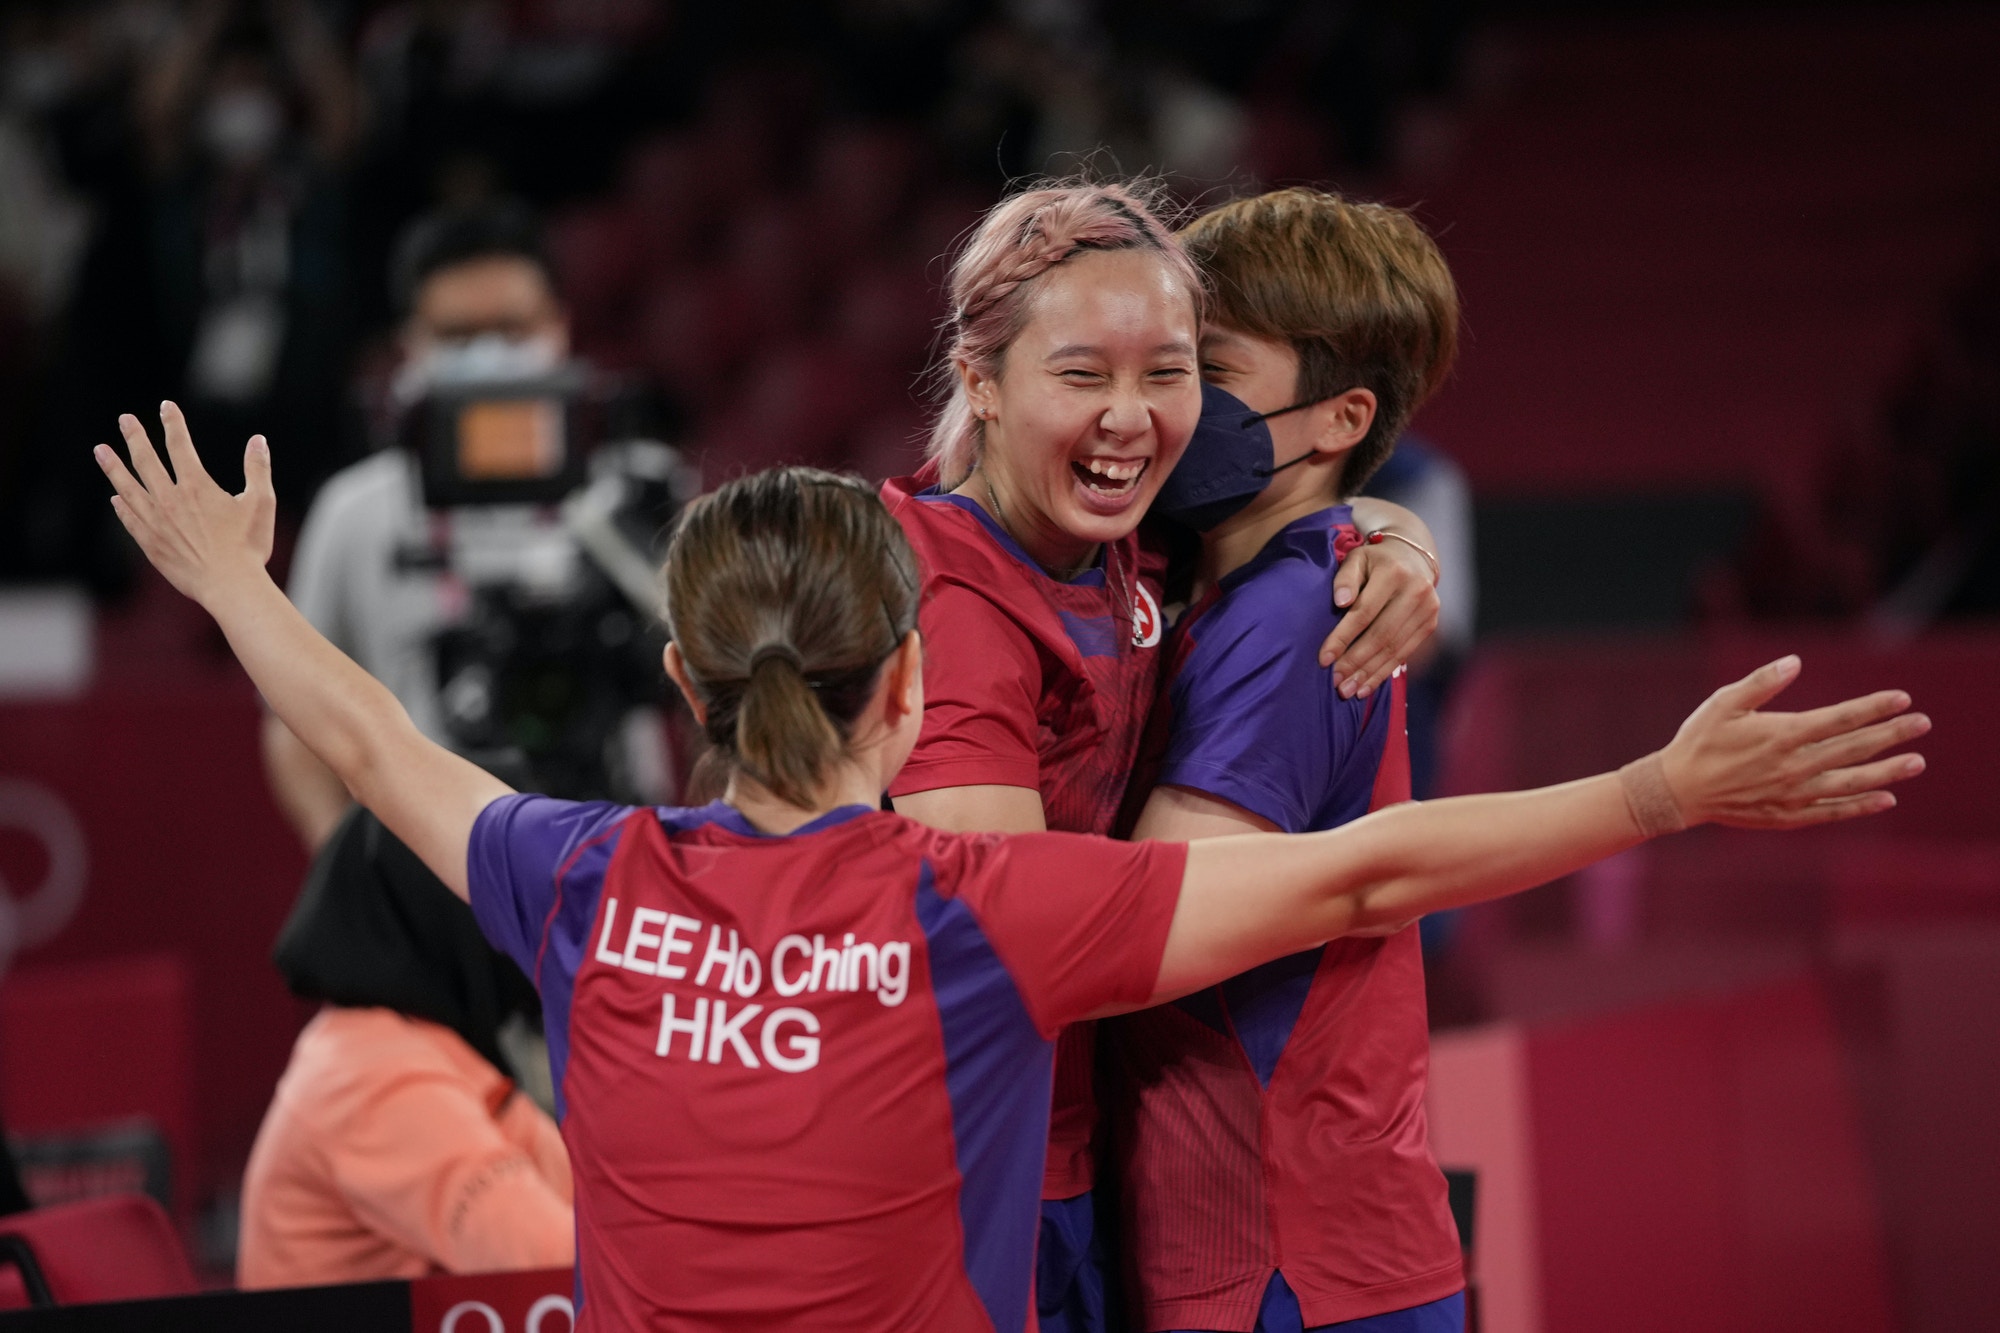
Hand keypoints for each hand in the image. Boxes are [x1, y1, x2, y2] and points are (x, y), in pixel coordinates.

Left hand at [95, 402, 275, 607]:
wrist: (229, 585)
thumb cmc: (249, 546)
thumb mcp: (261, 502)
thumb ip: (257, 469)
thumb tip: (258, 441)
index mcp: (196, 486)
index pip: (179, 445)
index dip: (173, 423)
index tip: (166, 407)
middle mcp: (169, 499)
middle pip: (145, 460)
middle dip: (135, 436)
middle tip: (125, 420)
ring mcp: (155, 522)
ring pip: (128, 487)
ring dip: (113, 467)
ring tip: (100, 450)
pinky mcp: (150, 544)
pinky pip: (129, 519)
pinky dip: (121, 506)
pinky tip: (116, 498)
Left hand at [1319, 537, 1440, 696]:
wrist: (1413, 556)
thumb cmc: (1375, 561)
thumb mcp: (1356, 559)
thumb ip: (1345, 579)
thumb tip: (1340, 602)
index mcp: (1394, 573)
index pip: (1364, 612)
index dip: (1343, 638)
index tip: (1324, 660)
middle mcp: (1416, 591)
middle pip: (1381, 635)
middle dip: (1355, 662)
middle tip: (1336, 683)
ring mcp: (1428, 609)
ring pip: (1394, 648)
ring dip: (1369, 673)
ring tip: (1348, 691)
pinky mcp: (1430, 623)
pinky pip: (1405, 653)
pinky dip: (1384, 671)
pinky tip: (1367, 686)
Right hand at [1660, 656, 1928, 828]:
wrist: (1678, 790)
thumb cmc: (1699, 740)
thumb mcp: (1723, 703)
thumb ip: (1761, 682)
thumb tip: (1796, 661)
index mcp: (1779, 734)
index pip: (1839, 719)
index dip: (1872, 708)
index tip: (1901, 699)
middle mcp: (1792, 766)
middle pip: (1853, 748)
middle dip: (1891, 735)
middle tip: (1923, 724)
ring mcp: (1792, 794)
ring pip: (1850, 782)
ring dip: (1886, 772)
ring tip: (1916, 763)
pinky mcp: (1787, 815)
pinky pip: (1832, 810)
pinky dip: (1860, 805)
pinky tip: (1885, 798)